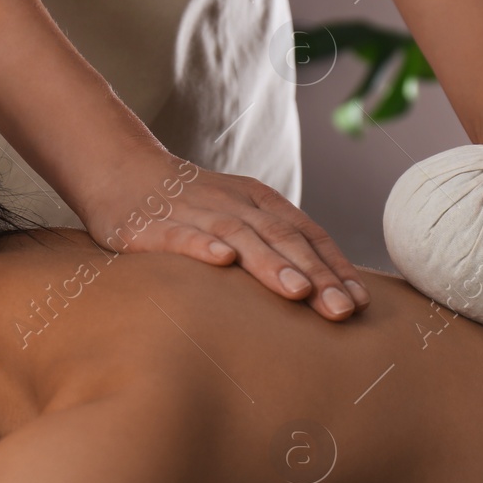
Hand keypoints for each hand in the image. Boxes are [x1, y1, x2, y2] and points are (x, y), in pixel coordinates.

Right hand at [75, 143, 370, 319]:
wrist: (122, 171)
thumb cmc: (188, 205)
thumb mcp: (237, 215)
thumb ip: (271, 244)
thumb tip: (319, 290)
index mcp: (259, 202)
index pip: (307, 234)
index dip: (335, 266)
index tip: (361, 302)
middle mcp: (235, 204)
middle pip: (283, 238)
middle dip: (317, 275)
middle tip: (343, 310)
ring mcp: (196, 212)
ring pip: (241, 236)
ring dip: (271, 264)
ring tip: (298, 292)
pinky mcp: (155, 225)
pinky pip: (183, 234)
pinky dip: (204, 245)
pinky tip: (222, 260)